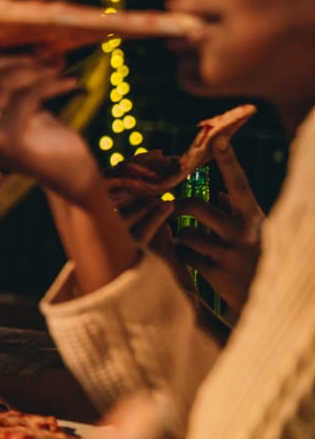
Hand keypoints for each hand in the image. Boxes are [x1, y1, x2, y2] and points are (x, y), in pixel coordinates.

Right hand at [0, 44, 97, 204]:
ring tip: (54, 67)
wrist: (66, 167)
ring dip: (32, 69)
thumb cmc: (31, 122)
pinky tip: (68, 82)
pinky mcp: (4, 142)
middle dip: (6, 58)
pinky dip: (50, 84)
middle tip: (39, 52)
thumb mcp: (0, 93)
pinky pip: (24, 94)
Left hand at [171, 138, 263, 311]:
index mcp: (253, 216)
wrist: (268, 299)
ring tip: (196, 246)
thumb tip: (222, 190)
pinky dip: (185, 257)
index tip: (218, 139)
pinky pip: (185, 256)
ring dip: (183, 238)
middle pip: (194, 207)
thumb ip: (236, 209)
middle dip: (175, 207)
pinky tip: (199, 264)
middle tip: (169, 207)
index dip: (228, 160)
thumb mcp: (254, 229)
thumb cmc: (259, 256)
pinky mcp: (217, 274)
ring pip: (185, 234)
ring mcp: (230, 254)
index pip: (239, 183)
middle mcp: (244, 232)